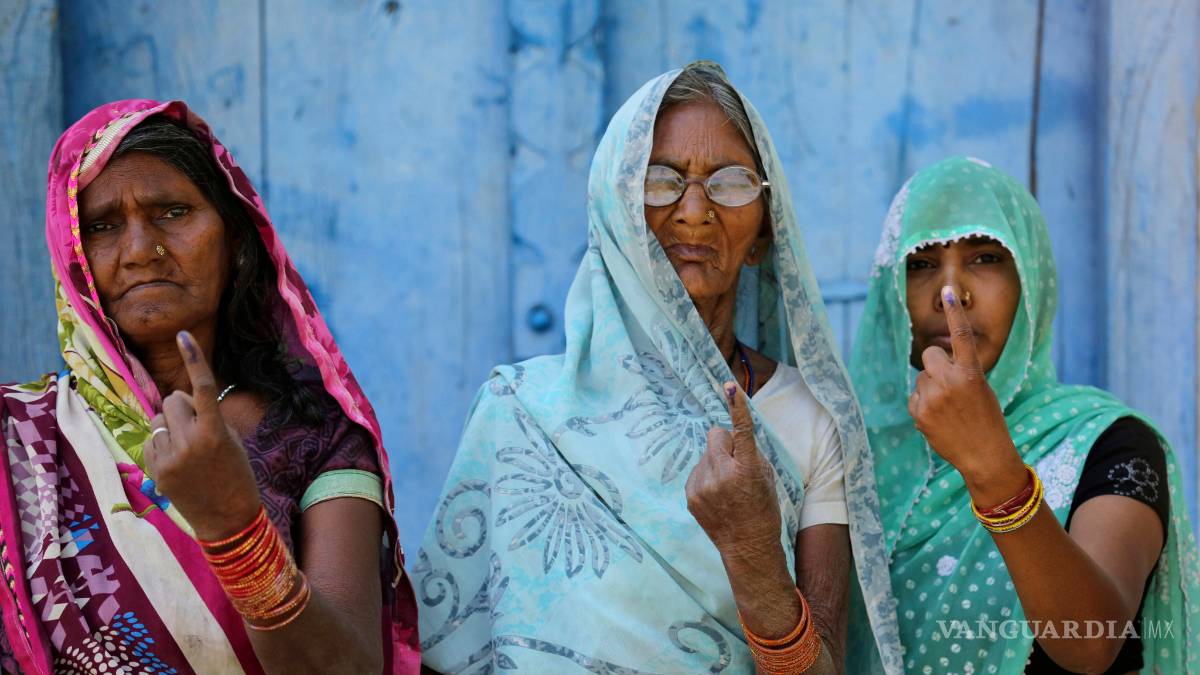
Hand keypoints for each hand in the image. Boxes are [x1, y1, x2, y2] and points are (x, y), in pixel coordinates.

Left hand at [144, 330, 261, 540]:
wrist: (228, 518)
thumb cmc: (236, 474)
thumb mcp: (231, 440)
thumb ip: (207, 417)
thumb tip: (179, 399)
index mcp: (215, 432)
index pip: (201, 387)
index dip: (193, 358)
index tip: (182, 335)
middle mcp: (191, 442)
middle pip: (172, 400)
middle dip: (181, 406)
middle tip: (195, 424)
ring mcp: (170, 458)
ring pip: (159, 420)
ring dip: (170, 426)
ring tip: (186, 447)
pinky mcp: (156, 472)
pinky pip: (151, 442)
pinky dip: (162, 446)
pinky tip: (177, 462)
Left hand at [685, 381, 781, 557]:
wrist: (747, 545)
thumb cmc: (763, 509)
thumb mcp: (767, 477)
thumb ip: (750, 453)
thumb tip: (732, 435)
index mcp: (746, 469)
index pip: (741, 431)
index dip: (736, 407)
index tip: (728, 386)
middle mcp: (722, 474)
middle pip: (715, 435)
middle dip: (724, 443)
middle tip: (735, 463)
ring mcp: (703, 485)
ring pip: (705, 454)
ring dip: (715, 462)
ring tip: (727, 486)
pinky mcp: (690, 494)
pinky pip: (697, 470)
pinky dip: (706, 476)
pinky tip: (717, 494)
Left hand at [909, 285, 1023, 496]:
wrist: (984, 455)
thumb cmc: (987, 419)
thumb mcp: (981, 389)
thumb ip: (960, 372)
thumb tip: (933, 363)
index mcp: (971, 373)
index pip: (961, 336)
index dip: (954, 312)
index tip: (948, 291)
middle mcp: (950, 382)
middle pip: (929, 354)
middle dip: (936, 363)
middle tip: (949, 381)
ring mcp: (932, 398)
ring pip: (921, 377)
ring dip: (931, 387)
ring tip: (949, 407)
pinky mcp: (918, 412)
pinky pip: (914, 396)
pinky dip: (923, 403)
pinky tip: (939, 417)